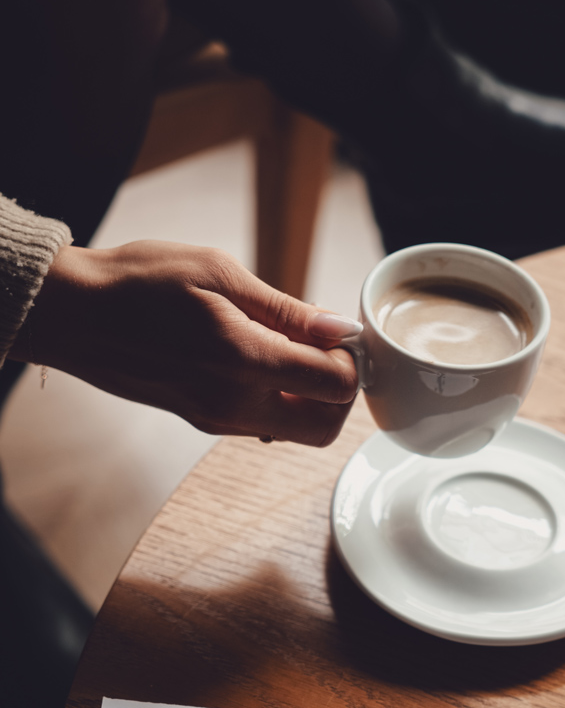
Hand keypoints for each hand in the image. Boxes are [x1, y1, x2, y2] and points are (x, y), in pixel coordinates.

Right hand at [13, 241, 361, 444]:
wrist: (72, 314)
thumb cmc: (139, 282)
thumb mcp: (218, 274)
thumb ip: (286, 310)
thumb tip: (339, 328)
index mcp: (243, 363)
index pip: (335, 387)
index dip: (349, 359)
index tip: (334, 332)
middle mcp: (233, 405)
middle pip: (324, 429)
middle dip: (340, 394)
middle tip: (325, 350)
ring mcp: (218, 419)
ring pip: (296, 433)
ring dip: (311, 399)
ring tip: (290, 349)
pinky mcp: (204, 421)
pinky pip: (263, 424)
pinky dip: (281, 401)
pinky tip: (262, 360)